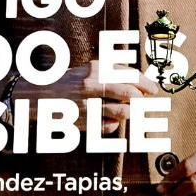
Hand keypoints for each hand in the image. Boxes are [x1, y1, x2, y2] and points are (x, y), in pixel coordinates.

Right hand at [16, 62, 160, 134]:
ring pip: (123, 112)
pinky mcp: (83, 122)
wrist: (40, 95)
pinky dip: (115, 124)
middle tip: (149, 102)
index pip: (130, 76)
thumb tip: (142, 81)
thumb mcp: (91, 69)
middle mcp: (91, 86)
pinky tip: (111, 119)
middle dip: (144, 100)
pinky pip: (109, 126)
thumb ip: (114, 71)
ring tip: (131, 110)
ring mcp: (87, 105)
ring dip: (132, 112)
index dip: (147, 83)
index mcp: (95, 69)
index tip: (155, 90)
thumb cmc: (72, 80)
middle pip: (130, 95)